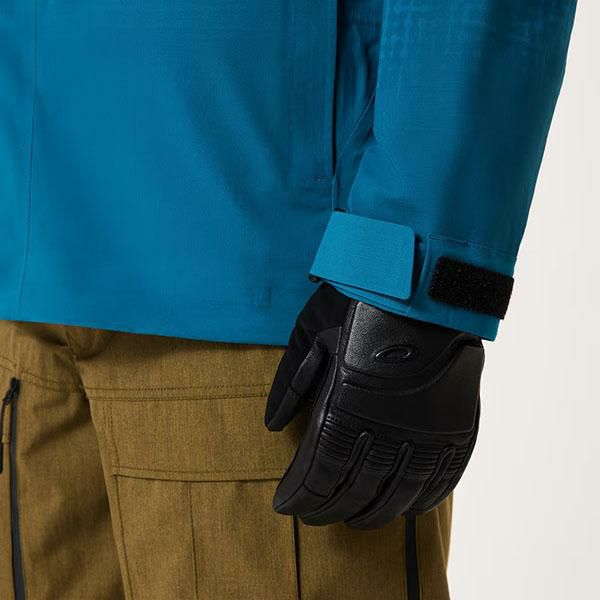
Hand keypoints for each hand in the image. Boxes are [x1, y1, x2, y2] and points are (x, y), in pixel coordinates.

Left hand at [265, 284, 483, 528]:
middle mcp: (390, 427)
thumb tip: (273, 425)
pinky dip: (423, 500)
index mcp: (349, 405)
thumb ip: (291, 381)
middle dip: (331, 509)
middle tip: (315, 518)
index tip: (286, 506)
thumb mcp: (312, 332)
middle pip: (358, 489)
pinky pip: (442, 478)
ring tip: (357, 520)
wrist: (424, 282)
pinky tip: (408, 508)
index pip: (321, 471)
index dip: (303, 496)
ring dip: (375, 513)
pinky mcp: (457, 424)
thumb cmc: (362, 300)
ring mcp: (428, 429)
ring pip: (400, 492)